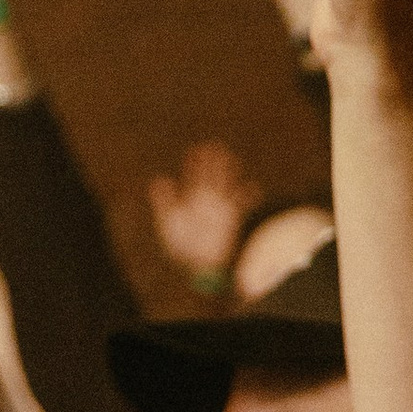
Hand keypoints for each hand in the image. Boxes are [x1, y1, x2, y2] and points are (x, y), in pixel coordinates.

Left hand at [149, 139, 264, 284]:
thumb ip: (164, 202)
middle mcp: (207, 201)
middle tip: (214, 145)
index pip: (193, 176)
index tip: (196, 149)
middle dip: (213, 162)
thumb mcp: (169, 223)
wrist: (200, 266)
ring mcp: (220, 208)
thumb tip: (158, 180)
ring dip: (229, 172)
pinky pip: (242, 204)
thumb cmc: (183, 246)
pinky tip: (254, 188)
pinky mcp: (232, 219)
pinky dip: (249, 195)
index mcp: (191, 200)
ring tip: (232, 159)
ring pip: (226, 185)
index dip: (195, 163)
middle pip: (211, 176)